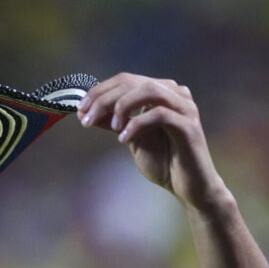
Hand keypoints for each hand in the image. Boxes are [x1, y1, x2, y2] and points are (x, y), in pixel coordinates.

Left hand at [76, 73, 229, 211]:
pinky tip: (123, 139)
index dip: (100, 92)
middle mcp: (175, 94)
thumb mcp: (131, 139)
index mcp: (161, 93)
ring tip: (111, 127)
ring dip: (122, 105)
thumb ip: (113, 122)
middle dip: (104, 99)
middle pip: (133, 82)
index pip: (125, 80)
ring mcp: (184, 107)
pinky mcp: (189, 125)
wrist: (188, 187)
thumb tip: (85, 111)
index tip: (79, 109)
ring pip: (148, 91)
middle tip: (86, 118)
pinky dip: (137, 124)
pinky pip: (159, 114)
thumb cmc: (163, 162)